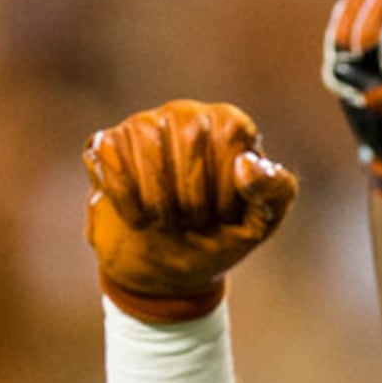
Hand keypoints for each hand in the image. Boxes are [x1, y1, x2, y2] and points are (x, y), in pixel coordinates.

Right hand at [84, 101, 297, 321]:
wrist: (168, 268)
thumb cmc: (220, 236)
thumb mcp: (261, 223)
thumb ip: (275, 192)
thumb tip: (246, 164)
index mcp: (229, 125)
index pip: (230, 132)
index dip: (228, 184)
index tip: (227, 213)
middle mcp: (185, 114)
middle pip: (189, 138)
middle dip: (195, 197)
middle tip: (195, 221)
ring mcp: (143, 126)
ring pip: (147, 146)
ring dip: (161, 203)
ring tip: (169, 220)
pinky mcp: (106, 145)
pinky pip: (111, 159)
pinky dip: (128, 201)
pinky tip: (139, 218)